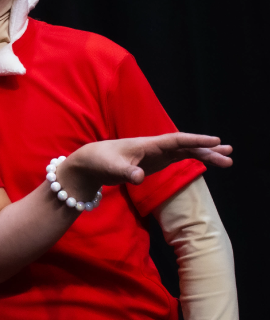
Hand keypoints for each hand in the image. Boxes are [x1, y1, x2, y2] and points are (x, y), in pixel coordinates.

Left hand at [60, 133, 232, 199]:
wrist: (90, 163)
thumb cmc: (100, 161)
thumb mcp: (112, 168)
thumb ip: (127, 172)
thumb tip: (139, 178)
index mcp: (147, 144)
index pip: (176, 140)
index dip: (195, 141)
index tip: (214, 141)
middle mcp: (154, 147)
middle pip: (186, 146)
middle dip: (207, 150)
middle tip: (229, 154)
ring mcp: (156, 154)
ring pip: (185, 152)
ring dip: (205, 155)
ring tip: (227, 160)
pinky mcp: (154, 162)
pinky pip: (179, 158)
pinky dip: (194, 159)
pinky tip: (207, 161)